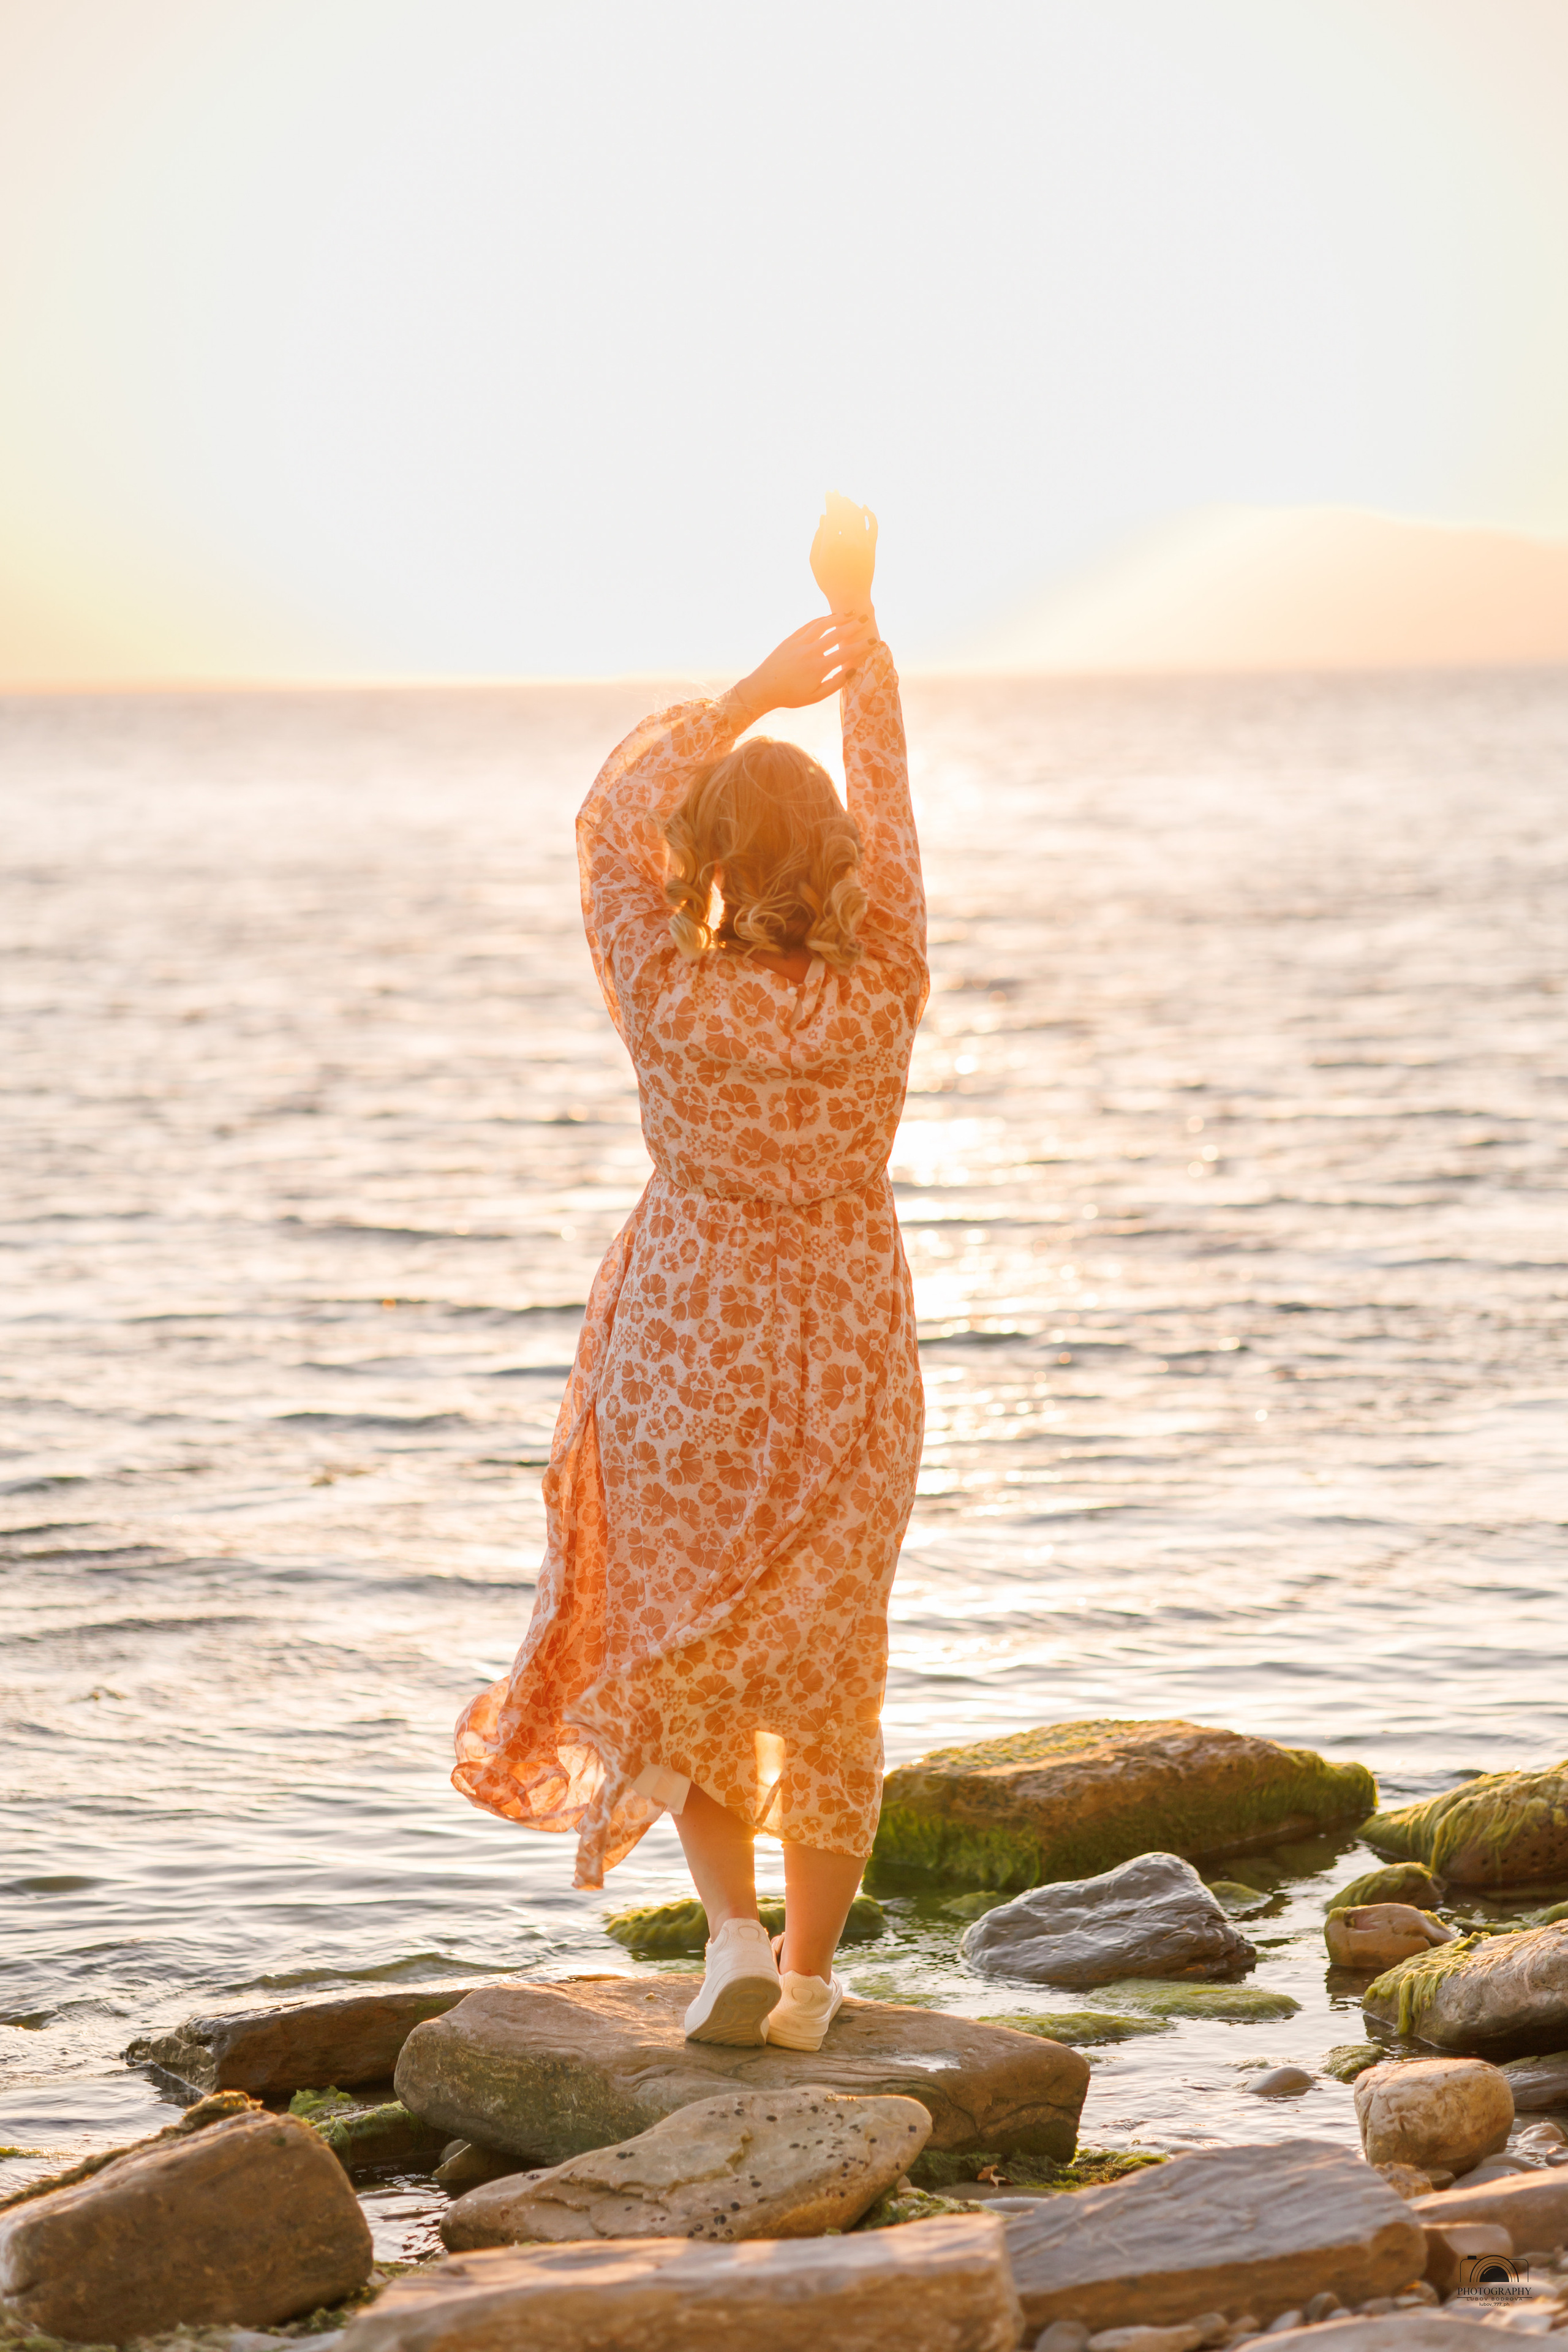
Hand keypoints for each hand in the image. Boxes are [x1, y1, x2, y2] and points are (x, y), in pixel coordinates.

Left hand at [733, 613, 874, 720]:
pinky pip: (808, 625)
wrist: (763, 689)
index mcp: (818, 667)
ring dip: (837, 617)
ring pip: (821, 625)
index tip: (874, 641)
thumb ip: (836, 683)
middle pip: (836, 633)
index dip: (862, 646)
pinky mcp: (790, 639)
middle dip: (853, 625)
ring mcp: (799, 643)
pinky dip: (821, 620)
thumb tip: (853, 670)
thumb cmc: (791, 696)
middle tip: (865, 618)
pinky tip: (829, 618)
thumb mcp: (816, 696)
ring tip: (850, 613)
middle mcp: (809, 652)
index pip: (845, 653)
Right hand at [810, 492, 877, 616]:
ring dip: (853, 505)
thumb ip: (818, 537)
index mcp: (831, 545)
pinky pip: (873, 526)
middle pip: (846, 512)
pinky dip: (870, 514)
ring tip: (846, 500)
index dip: (831, 501)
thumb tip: (823, 516)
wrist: (850, 598)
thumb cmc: (828, 581)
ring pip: (860, 516)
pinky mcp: (872, 548)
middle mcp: (849, 542)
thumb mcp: (815, 561)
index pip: (833, 514)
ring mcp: (863, 545)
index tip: (828, 493)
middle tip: (836, 493)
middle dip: (840, 500)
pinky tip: (864, 507)